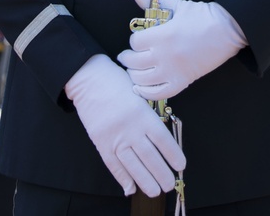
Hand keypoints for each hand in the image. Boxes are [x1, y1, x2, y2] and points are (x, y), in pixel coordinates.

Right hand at [64, 54, 185, 197]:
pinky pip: (113, 164)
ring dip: (145, 181)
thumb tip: (158, 139)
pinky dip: (122, 177)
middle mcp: (130, 127)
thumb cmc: (116, 82)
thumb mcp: (139, 94)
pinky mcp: (100, 142)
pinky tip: (130, 187)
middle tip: (169, 184)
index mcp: (142, 113)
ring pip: (133, 165)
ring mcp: (114, 136)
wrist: (89, 78)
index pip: (163, 140)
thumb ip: (148, 115)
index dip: (173, 155)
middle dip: (162, 174)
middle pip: (150, 157)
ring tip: (154, 190)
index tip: (180, 165)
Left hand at [117, 0, 245, 101]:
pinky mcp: (183, 81)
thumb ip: (150, 0)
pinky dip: (146, 92)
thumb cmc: (201, 16)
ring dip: (134, 74)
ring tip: (133, 69)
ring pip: (142, 80)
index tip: (139, 39)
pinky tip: (140, 86)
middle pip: (134, 62)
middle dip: (128, 58)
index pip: (135, 42)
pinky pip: (158, 94)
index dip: (134, 41)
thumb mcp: (174, 5)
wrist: (227, 29)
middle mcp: (165, 55)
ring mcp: (173, 71)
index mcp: (163, 35)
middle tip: (128, 55)